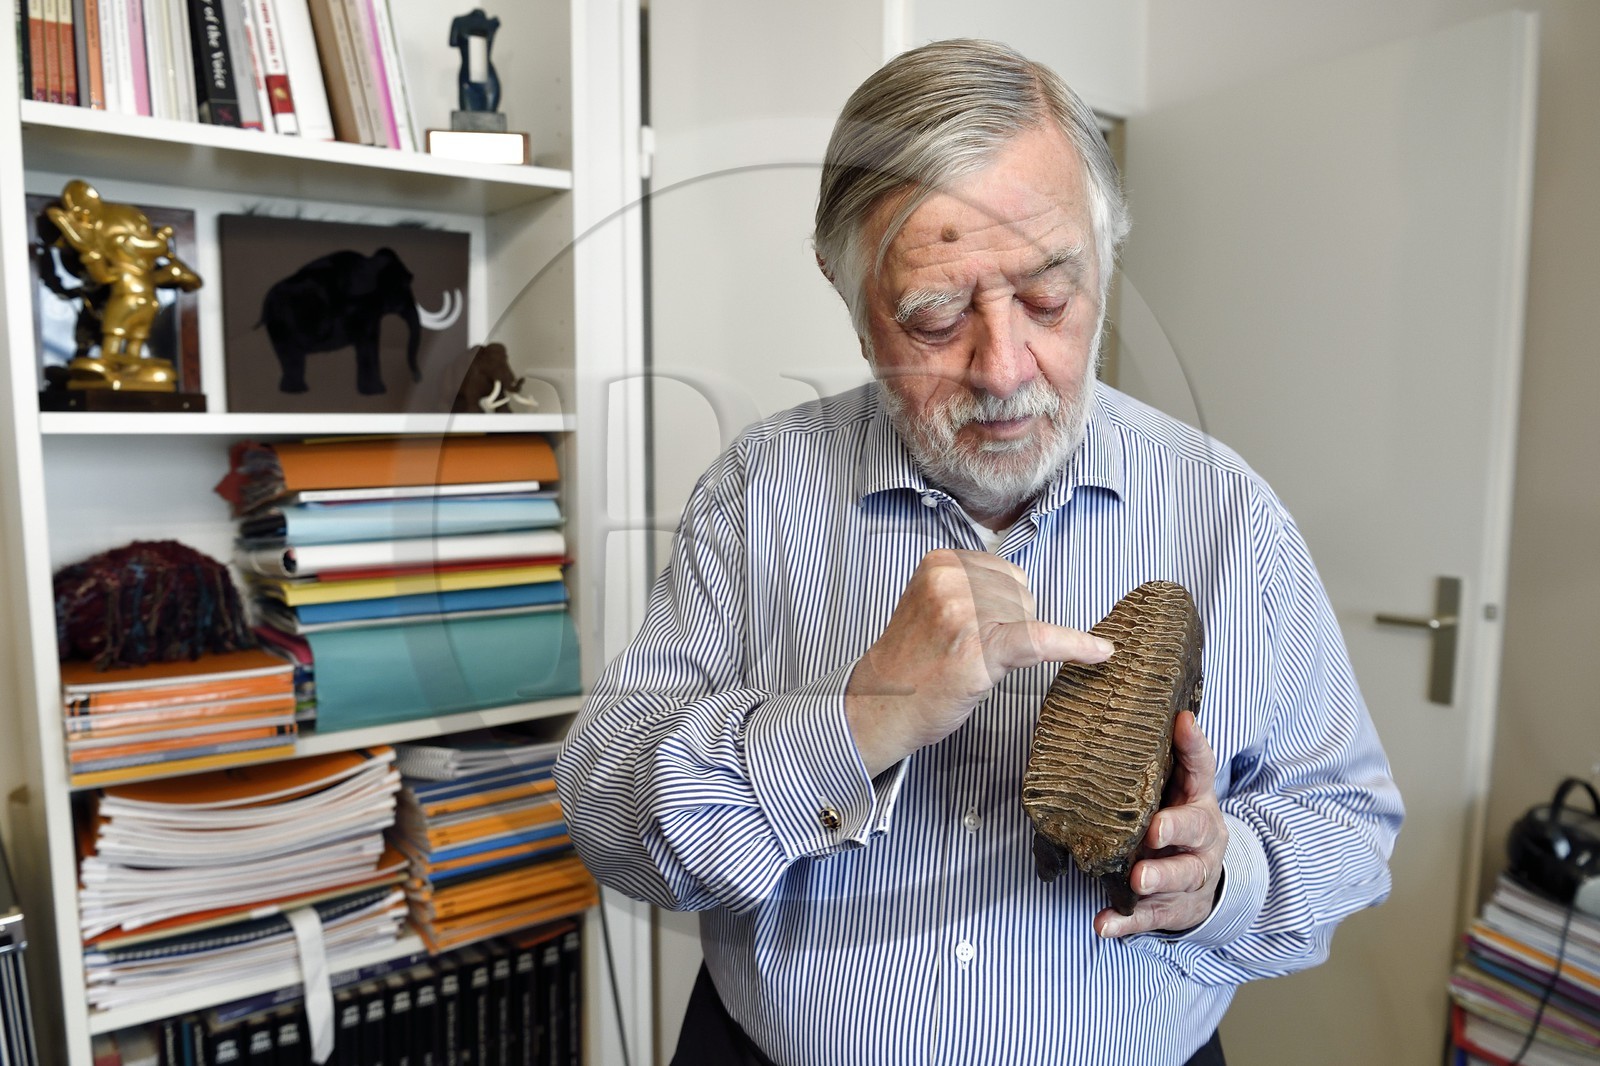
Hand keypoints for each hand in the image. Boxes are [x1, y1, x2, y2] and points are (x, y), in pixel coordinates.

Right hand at [845, 549, 1113, 776]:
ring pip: (1029, 620)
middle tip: (961, 653)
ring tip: (965, 664)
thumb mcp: (931, 604)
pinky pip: (1041, 640)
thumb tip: (1027, 592)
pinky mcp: (981, 649)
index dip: (1002, 606)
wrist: (879, 707)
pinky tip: (1100, 652)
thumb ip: (971, 587)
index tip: (976, 629)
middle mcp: (951, 581)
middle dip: (1004, 626)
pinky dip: (1076, 646)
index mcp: (940, 563)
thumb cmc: (909, 664)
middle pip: (1021, 596)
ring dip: (1008, 648)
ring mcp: (966, 614)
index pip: (1006, 573)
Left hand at [1095, 710, 1227, 937]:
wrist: (1206, 884)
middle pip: (1196, 830)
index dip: (1194, 745)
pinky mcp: (1173, 906)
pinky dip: (1126, 921)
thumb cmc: (1177, 823)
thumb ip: (1167, 758)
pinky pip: (1150, 915)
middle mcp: (1202, 836)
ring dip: (1157, 878)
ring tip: (1137, 880)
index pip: (1201, 767)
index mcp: (1198, 800)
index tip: (1181, 722)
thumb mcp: (1179, 790)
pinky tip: (1104, 924)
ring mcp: (1190, 873)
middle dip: (1175, 829)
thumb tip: (1148, 710)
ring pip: (1179, 876)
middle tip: (1154, 831)